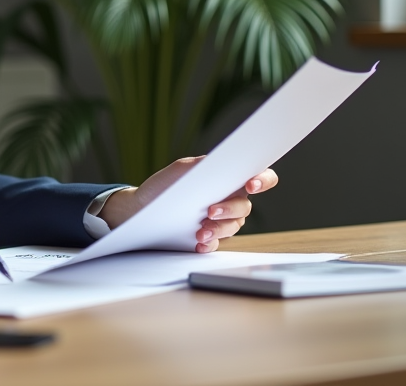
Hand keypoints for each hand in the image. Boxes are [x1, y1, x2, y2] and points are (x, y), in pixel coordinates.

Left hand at [97, 156, 277, 252]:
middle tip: (211, 210)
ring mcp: (221, 221)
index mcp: (228, 179)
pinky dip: (209, 244)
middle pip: (244, 206)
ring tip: (199, 232)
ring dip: (218, 229)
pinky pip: (217, 243)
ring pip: (232, 227)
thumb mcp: (180, 170)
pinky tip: (198, 243)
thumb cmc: (165, 185)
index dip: (262, 180)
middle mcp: (230, 201)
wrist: (143, 207)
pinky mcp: (210, 238)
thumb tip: (216, 162)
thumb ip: (200, 165)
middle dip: (230, 209)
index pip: (259, 177)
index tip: (251, 185)